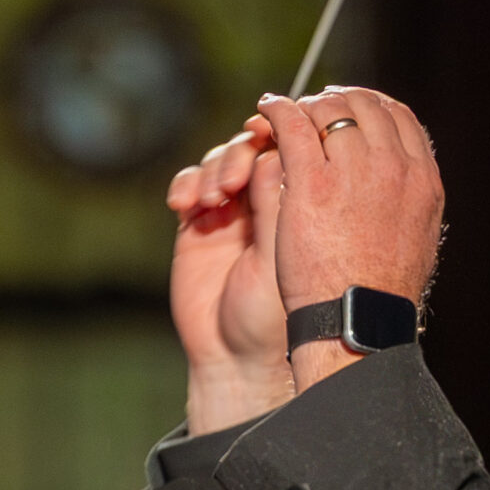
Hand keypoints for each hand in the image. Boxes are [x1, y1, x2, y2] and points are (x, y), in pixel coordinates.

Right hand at [167, 117, 295, 434]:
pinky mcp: (197, 225)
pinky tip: (187, 205)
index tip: (269, 132)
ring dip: (215, 169)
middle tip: (238, 178)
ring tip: (215, 200)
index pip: (291, 148)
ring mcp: (232, 212)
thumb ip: (280, 199)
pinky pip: (190, 186)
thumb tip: (278, 148)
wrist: (238, 358)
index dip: (278, 133)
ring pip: (220, 161)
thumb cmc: (276, 311)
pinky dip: (187, 185)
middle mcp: (268, 203)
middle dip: (242, 152)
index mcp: (302, 204)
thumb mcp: (286, 250)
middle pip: (253, 146)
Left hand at [253, 87, 444, 391]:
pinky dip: (278, 112)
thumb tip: (401, 182)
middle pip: (364, 105)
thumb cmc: (377, 295)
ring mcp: (352, 171)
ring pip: (327, 110)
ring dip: (306, 107)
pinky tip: (266, 111)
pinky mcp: (310, 183)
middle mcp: (392, 167)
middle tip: (313, 108)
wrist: (356, 322)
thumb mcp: (414, 238)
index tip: (350, 112)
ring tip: (288, 114)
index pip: (399, 117)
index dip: (371, 106)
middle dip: (336, 101)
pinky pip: (292, 127)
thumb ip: (407, 200)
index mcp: (422, 179)